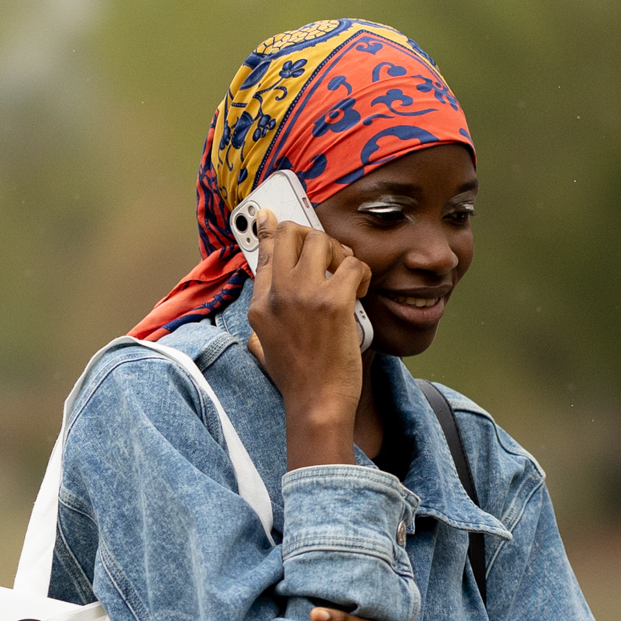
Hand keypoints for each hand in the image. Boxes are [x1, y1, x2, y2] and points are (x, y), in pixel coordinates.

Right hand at [244, 210, 372, 469]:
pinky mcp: (333, 302)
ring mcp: (303, 295)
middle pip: (290, 233)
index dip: (269, 228)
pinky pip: (353, 264)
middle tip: (330, 258)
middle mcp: (278, 294)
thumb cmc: (299, 382)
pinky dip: (362, 273)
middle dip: (314, 236)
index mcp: (260, 304)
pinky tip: (360, 292)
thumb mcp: (264, 348)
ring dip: (341, 252)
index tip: (271, 215)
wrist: (317, 405)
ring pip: (322, 240)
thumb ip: (260, 324)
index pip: (262, 251)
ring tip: (348, 277)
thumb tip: (258, 309)